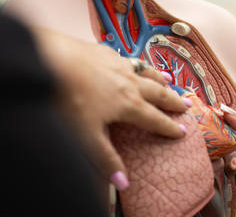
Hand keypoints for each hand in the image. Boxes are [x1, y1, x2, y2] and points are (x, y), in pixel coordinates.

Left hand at [31, 27, 188, 183]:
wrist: (49, 59)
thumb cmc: (68, 98)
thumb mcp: (87, 135)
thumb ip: (106, 158)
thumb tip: (123, 183)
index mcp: (128, 103)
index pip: (154, 118)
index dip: (168, 127)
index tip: (182, 132)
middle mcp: (129, 82)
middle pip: (157, 92)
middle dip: (172, 100)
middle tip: (186, 104)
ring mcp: (117, 64)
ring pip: (145, 71)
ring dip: (158, 78)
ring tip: (168, 80)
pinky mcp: (103, 52)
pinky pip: (127, 58)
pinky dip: (136, 63)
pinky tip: (130, 63)